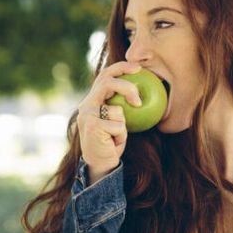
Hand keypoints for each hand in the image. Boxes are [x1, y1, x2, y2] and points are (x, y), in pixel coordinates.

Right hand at [77, 61, 142, 181]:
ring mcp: (87, 115)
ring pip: (118, 110)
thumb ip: (122, 105)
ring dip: (123, 126)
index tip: (139, 68)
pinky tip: (112, 143)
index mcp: (92, 100)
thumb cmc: (112, 142)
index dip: (121, 67)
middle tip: (139, 99)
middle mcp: (86, 105)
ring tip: (115, 136)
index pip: (105, 75)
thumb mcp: (118, 121)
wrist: (100, 164)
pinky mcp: (92, 126)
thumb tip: (145, 90)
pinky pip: (119, 126)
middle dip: (127, 87)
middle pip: (107, 82)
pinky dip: (121, 136)